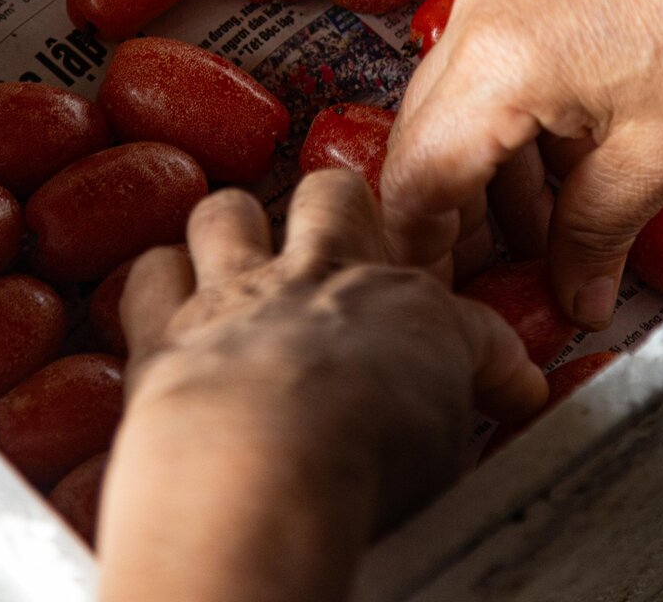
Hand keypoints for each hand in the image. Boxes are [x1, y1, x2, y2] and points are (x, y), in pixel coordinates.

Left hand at [97, 170, 546, 601]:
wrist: (261, 466)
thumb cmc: (363, 458)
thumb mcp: (455, 439)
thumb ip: (467, 407)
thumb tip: (513, 397)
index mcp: (399, 303)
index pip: (447, 299)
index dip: (467, 338)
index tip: (482, 375)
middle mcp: (316, 281)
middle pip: (331, 195)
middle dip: (334, 209)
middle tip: (335, 244)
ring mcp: (232, 296)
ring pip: (226, 211)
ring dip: (231, 229)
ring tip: (236, 258)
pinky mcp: (162, 331)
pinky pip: (149, 275)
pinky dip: (156, 286)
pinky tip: (162, 306)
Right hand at [382, 0, 662, 329]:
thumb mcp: (660, 156)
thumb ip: (594, 237)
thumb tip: (574, 298)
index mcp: (496, 60)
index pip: (417, 178)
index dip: (422, 251)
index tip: (441, 298)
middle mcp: (478, 11)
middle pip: (424, 138)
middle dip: (450, 218)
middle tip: (487, 281)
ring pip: (458, 101)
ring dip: (487, 175)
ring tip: (543, 238)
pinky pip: (493, 62)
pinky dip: (514, 124)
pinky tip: (564, 169)